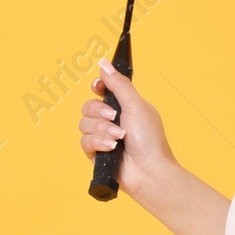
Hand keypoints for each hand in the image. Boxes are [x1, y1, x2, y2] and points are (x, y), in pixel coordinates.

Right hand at [80, 58, 175, 203]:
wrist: (148, 171)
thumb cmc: (149, 139)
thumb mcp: (136, 105)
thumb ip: (118, 85)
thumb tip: (103, 63)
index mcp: (125, 106)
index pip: (103, 90)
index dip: (98, 86)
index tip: (99, 86)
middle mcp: (113, 120)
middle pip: (89, 106)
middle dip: (100, 111)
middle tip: (115, 118)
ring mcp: (104, 136)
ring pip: (85, 123)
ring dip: (102, 129)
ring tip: (118, 138)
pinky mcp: (96, 152)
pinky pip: (85, 141)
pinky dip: (98, 143)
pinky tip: (112, 148)